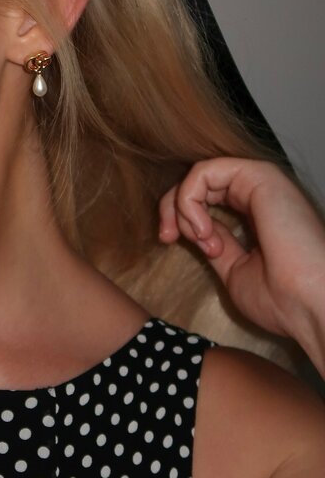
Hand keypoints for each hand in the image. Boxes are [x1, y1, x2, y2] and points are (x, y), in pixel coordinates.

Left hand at [158, 157, 324, 347]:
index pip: (204, 199)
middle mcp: (259, 195)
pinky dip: (191, 199)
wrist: (312, 306)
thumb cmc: (283, 300)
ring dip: (183, 206)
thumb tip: (193, 230)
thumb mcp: (233, 271)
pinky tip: (204, 231)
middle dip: (170, 207)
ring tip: (201, 240)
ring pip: (198, 174)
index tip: (167, 242)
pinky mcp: (261, 176)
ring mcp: (261, 184)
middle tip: (166, 237)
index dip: (176, 216)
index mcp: (256, 215)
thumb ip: (215, 245)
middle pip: (196, 182)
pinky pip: (206, 171)